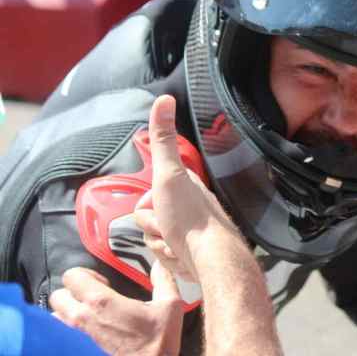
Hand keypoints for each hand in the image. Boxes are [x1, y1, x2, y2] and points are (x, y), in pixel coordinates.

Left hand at [49, 263, 183, 355]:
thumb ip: (164, 280)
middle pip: (58, 295)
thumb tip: (161, 264)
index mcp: (102, 302)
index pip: (72, 276)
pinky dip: (66, 332)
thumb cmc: (156, 343)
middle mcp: (81, 318)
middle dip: (73, 293)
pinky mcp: (75, 351)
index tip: (103, 283)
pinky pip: (58, 337)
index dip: (86, 275)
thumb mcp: (170, 306)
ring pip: (54, 317)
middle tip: (93, 299)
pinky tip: (88, 334)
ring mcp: (75, 338)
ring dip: (67, 314)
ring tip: (88, 317)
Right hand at [139, 95, 242, 272]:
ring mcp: (188, 230)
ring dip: (161, 246)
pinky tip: (182, 256)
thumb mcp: (170, 174)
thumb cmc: (189, 217)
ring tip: (177, 243)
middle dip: (153, 229)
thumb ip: (163, 140)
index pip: (144, 200)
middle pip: (147, 221)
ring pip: (154, 241)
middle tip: (170, 228)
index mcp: (185, 186)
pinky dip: (170, 259)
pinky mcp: (188, 252)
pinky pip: (165, 258)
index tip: (159, 209)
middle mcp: (188, 205)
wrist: (209, 259)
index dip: (146, 208)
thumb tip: (164, 98)